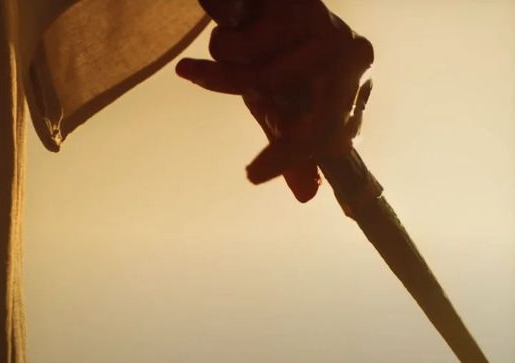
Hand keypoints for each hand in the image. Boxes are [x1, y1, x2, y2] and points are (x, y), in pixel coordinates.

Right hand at [176, 0, 372, 201]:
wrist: (262, 1)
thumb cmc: (278, 56)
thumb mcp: (285, 106)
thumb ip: (295, 147)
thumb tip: (307, 196)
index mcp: (354, 79)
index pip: (332, 129)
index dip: (294, 158)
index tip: (254, 176)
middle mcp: (348, 53)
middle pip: (307, 115)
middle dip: (282, 150)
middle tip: (252, 174)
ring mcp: (323, 26)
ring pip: (259, 78)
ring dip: (223, 77)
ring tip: (212, 67)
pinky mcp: (291, 4)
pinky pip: (240, 47)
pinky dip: (220, 49)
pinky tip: (232, 32)